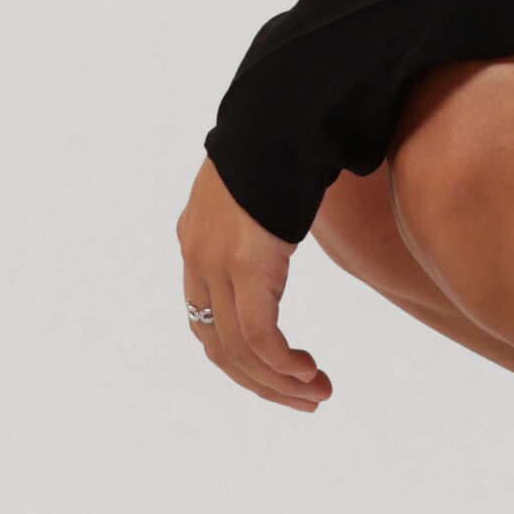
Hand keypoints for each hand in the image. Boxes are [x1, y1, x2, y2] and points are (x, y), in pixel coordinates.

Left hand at [176, 157, 331, 411]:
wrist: (280, 113)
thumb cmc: (282, 139)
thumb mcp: (262, 186)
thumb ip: (260, 214)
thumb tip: (288, 220)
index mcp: (197, 242)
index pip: (207, 322)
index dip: (239, 359)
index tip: (278, 376)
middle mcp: (198, 259)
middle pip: (219, 347)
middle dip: (261, 383)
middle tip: (303, 401)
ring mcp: (218, 263)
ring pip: (240, 350)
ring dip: (279, 382)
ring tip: (317, 394)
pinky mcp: (246, 264)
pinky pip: (260, 335)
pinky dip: (283, 363)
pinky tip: (309, 371)